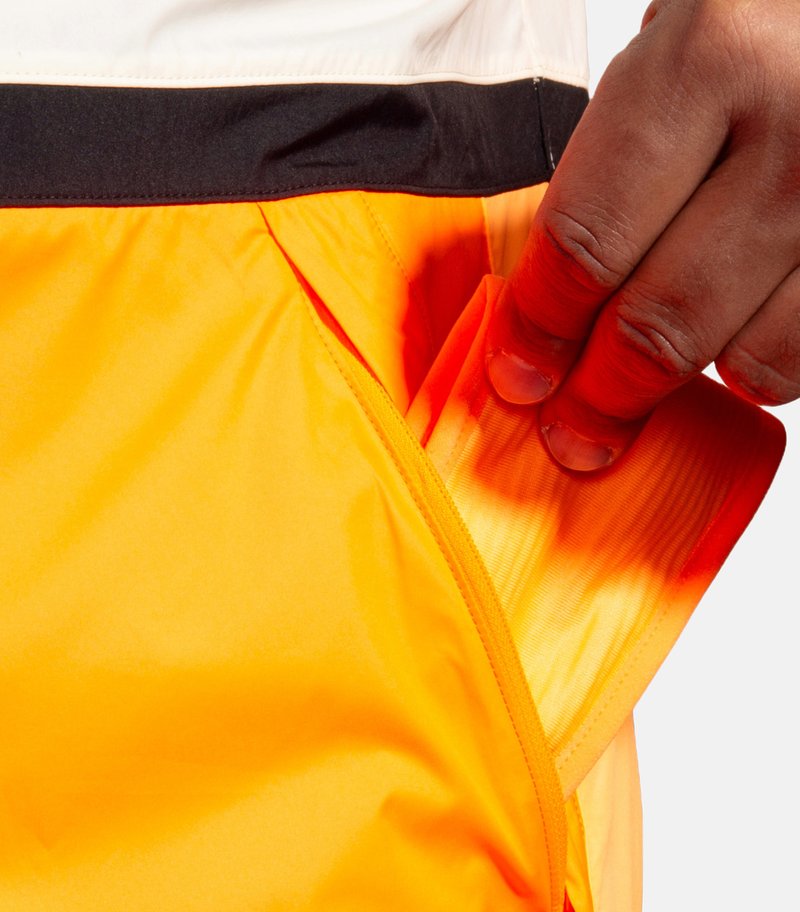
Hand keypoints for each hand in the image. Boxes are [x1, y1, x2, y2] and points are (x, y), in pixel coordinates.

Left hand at [486, 0, 799, 470]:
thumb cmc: (771, 23)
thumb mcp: (685, 41)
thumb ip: (627, 150)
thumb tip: (559, 287)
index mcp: (707, 58)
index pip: (586, 238)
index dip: (539, 326)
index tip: (520, 370)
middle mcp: (791, 129)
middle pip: (658, 321)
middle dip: (601, 395)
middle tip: (575, 426)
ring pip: (750, 360)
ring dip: (691, 381)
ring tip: (660, 368)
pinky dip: (766, 366)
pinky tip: (739, 337)